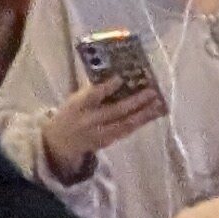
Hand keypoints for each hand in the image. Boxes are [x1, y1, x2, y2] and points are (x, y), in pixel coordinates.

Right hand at [38, 76, 159, 183]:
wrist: (61, 142)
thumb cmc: (71, 113)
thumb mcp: (75, 99)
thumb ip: (91, 90)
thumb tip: (115, 75)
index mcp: (78, 105)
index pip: (93, 95)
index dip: (107, 87)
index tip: (121, 77)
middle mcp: (91, 121)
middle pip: (115, 111)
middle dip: (135, 102)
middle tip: (151, 91)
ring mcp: (101, 134)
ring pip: (126, 124)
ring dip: (143, 114)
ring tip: (157, 104)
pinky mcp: (109, 142)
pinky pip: (126, 131)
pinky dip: (139, 123)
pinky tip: (150, 115)